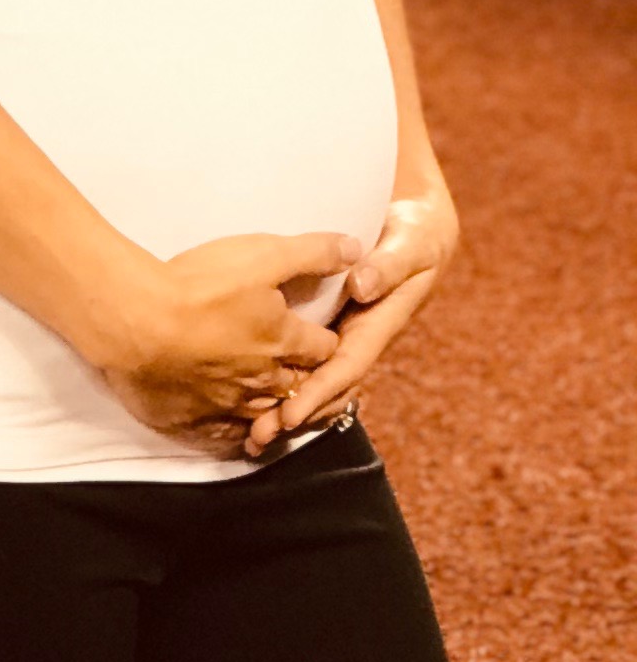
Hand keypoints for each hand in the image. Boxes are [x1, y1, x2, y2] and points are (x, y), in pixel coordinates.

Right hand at [85, 230, 354, 455]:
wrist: (133, 319)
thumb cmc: (198, 285)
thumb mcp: (261, 255)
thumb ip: (311, 253)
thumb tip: (357, 248)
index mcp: (283, 340)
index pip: (323, 347)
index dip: (324, 340)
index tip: (322, 335)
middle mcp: (263, 379)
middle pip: (297, 385)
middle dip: (304, 380)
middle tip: (302, 373)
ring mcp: (228, 404)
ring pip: (264, 415)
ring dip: (272, 410)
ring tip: (274, 406)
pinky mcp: (193, 420)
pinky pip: (223, 436)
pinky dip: (234, 432)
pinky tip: (234, 429)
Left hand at [256, 183, 456, 445]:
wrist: (413, 225)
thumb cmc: (414, 234)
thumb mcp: (410, 244)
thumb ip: (389, 265)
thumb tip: (361, 285)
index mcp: (377, 325)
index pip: (345, 367)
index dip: (318, 392)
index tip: (290, 415)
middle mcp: (357, 336)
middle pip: (325, 386)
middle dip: (295, 414)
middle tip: (258, 436)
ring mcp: (341, 332)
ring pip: (312, 380)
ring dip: (283, 407)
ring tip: (248, 435)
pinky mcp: (324, 323)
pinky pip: (302, 359)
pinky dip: (279, 380)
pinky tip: (246, 397)